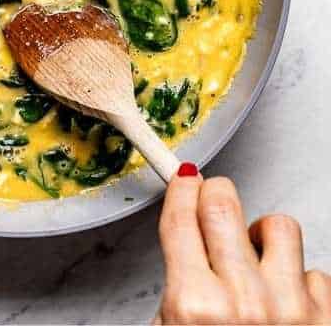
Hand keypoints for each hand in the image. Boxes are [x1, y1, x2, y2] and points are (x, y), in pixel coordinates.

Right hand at [156, 167, 330, 323]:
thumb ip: (176, 289)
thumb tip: (183, 241)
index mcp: (194, 304)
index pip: (182, 220)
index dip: (181, 190)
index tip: (184, 179)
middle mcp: (243, 302)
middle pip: (223, 206)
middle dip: (214, 191)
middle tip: (214, 196)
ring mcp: (290, 308)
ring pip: (280, 227)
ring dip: (264, 234)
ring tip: (257, 252)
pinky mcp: (326, 317)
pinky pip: (316, 273)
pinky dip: (300, 280)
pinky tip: (286, 296)